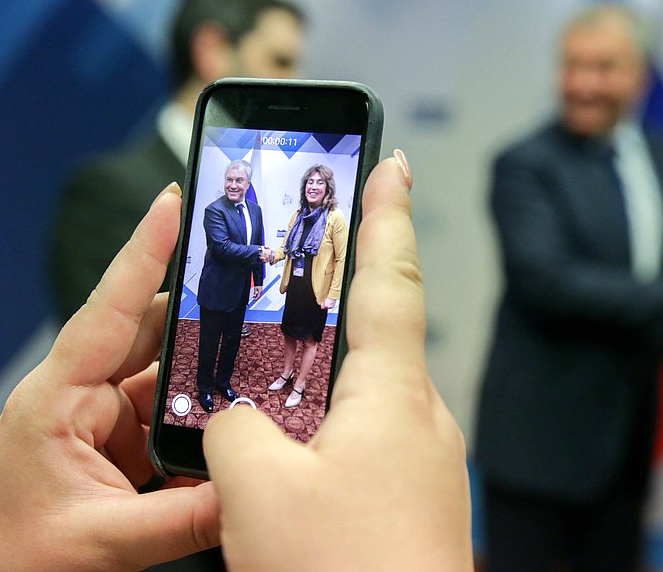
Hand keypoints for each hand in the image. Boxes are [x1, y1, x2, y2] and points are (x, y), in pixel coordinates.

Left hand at [0, 183, 218, 569]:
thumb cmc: (16, 556)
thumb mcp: (104, 541)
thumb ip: (186, 518)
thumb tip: (251, 493)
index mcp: (58, 399)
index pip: (108, 310)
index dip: (143, 253)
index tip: (172, 203)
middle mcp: (80, 393)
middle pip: (149, 332)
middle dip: (197, 310)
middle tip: (246, 283)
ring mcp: (101, 414)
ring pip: (167, 371)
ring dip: (204, 373)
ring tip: (249, 368)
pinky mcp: (120, 436)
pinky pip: (169, 409)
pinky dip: (199, 414)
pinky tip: (227, 425)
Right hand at [204, 152, 472, 569]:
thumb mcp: (257, 489)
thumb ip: (236, 429)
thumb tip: (237, 417)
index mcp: (394, 395)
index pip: (392, 278)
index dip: (387, 213)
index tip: (390, 162)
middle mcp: (423, 420)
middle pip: (379, 336)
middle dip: (343, 299)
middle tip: (309, 269)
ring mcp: (425, 463)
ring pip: (369, 396)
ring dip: (328, 379)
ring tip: (282, 376)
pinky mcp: (416, 501)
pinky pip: (370, 440)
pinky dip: (333, 429)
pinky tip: (299, 455)